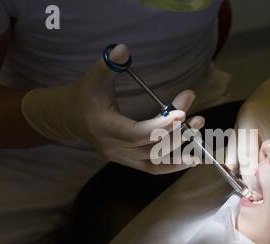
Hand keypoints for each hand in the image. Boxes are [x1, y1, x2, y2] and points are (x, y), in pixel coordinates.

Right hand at [21, 44, 203, 173]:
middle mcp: (114, 147)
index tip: (182, 112)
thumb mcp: (94, 77)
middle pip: (151, 147)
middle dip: (177, 131)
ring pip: (155, 159)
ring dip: (180, 146)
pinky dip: (173, 165)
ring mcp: (122, 158)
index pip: (136, 133)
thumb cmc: (85, 95)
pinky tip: (192, 159)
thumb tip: (123, 49)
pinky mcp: (129, 162)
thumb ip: (109, 64)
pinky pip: (154, 169)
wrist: (72, 117)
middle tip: (196, 115)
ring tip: (198, 128)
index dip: (160, 125)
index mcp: (104, 127)